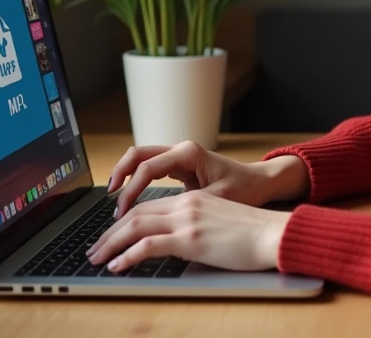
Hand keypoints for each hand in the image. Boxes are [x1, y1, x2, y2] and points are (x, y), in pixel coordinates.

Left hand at [86, 189, 290, 271]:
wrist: (273, 233)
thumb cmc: (253, 233)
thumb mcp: (219, 222)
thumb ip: (196, 225)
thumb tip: (178, 242)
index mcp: (192, 199)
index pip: (148, 207)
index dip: (124, 221)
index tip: (110, 236)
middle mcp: (185, 205)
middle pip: (135, 215)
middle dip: (109, 234)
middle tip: (94, 249)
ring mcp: (187, 220)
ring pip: (135, 227)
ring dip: (111, 244)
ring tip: (97, 259)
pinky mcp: (190, 239)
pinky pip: (148, 245)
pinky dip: (127, 256)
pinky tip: (117, 266)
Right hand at [104, 140, 309, 217]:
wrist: (260, 182)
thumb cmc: (243, 190)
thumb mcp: (214, 200)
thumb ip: (186, 207)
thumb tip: (159, 220)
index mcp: (188, 153)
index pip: (147, 168)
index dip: (131, 191)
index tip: (122, 212)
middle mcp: (180, 150)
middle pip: (138, 154)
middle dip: (120, 174)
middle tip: (110, 198)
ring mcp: (179, 156)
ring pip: (141, 158)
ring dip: (125, 175)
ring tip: (114, 199)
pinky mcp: (179, 165)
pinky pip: (150, 168)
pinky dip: (136, 179)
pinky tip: (129, 198)